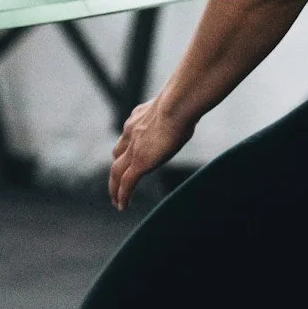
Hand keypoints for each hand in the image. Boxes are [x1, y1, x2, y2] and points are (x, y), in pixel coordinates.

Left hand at [108, 96, 192, 210]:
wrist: (175, 105)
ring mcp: (133, 149)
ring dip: (114, 187)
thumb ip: (178, 110)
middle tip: (115, 183)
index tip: (128, 157)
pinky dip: (122, 195)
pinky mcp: (140, 163)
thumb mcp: (176, 106)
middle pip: (117, 156)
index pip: (127, 137)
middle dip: (116, 171)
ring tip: (116, 201)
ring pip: (117, 172)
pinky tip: (122, 206)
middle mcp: (130, 133)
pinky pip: (127, 183)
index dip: (126, 149)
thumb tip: (192, 105)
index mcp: (137, 118)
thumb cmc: (183, 102)